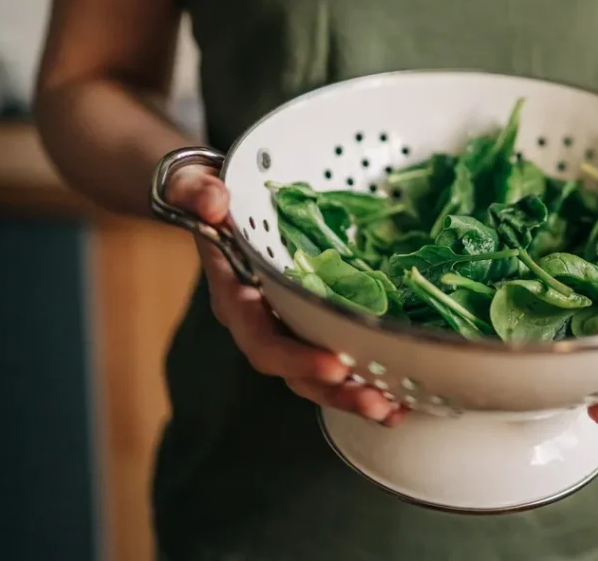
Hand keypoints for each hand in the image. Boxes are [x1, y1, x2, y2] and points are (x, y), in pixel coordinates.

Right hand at [166, 166, 407, 426]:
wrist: (213, 202)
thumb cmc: (206, 196)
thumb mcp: (195, 187)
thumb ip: (197, 192)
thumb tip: (212, 202)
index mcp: (236, 299)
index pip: (263, 341)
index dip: (297, 358)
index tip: (335, 366)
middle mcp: (262, 322)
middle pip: (297, 373)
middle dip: (336, 392)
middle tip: (378, 404)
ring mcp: (288, 325)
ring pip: (320, 375)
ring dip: (357, 395)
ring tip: (396, 410)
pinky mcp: (312, 320)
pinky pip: (338, 355)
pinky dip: (368, 376)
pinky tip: (403, 393)